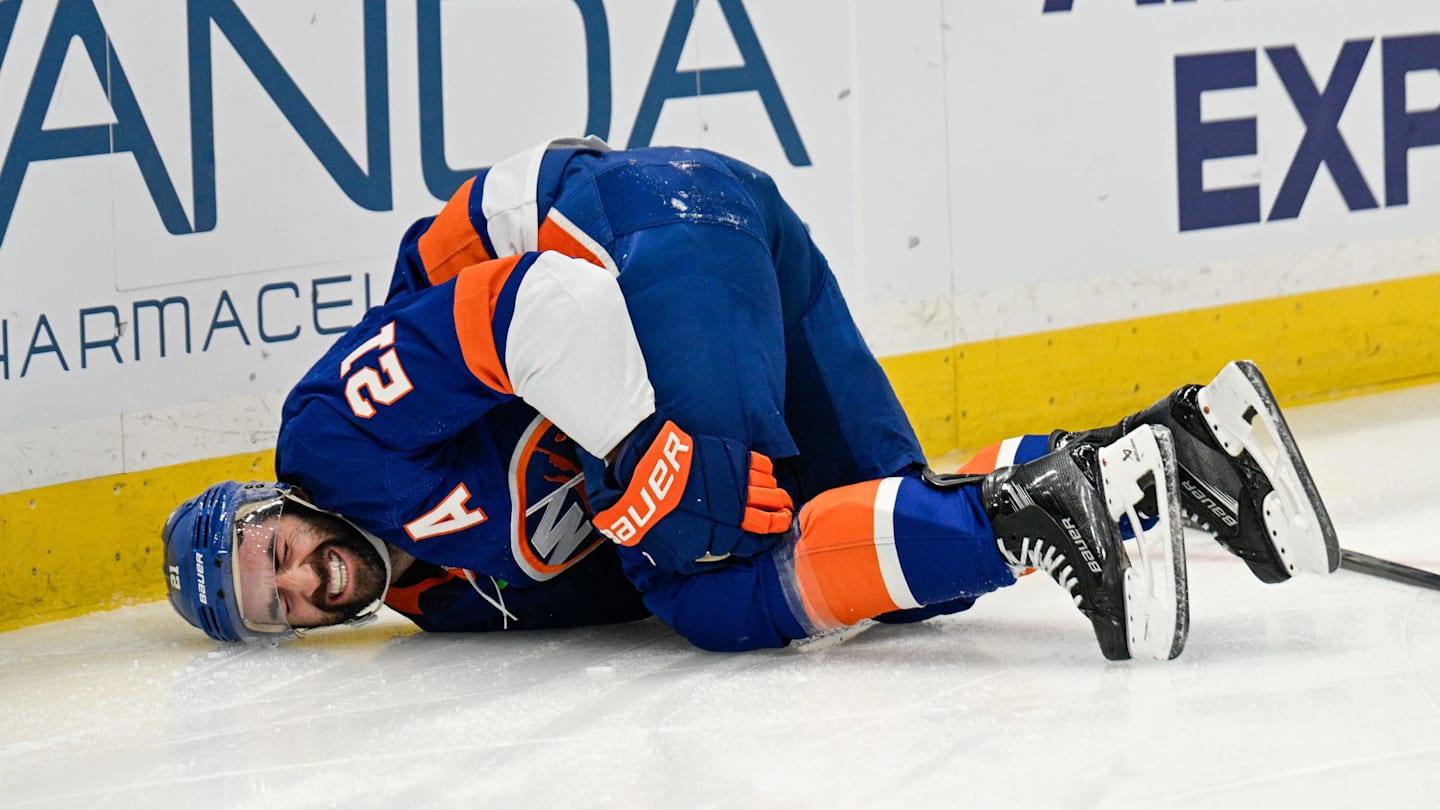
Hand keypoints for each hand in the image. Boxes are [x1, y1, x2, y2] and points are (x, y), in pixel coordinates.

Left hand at [589, 415, 793, 572]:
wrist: (647, 474)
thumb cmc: (656, 516)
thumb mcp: (671, 554)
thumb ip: (694, 561)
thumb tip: (705, 564)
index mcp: (726, 533)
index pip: (757, 540)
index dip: (768, 540)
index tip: (774, 538)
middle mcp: (739, 508)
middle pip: (771, 514)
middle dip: (781, 517)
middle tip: (785, 516)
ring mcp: (737, 480)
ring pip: (769, 489)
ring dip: (776, 495)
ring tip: (779, 497)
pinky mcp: (732, 456)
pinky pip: (760, 464)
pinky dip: (767, 471)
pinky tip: (766, 474)